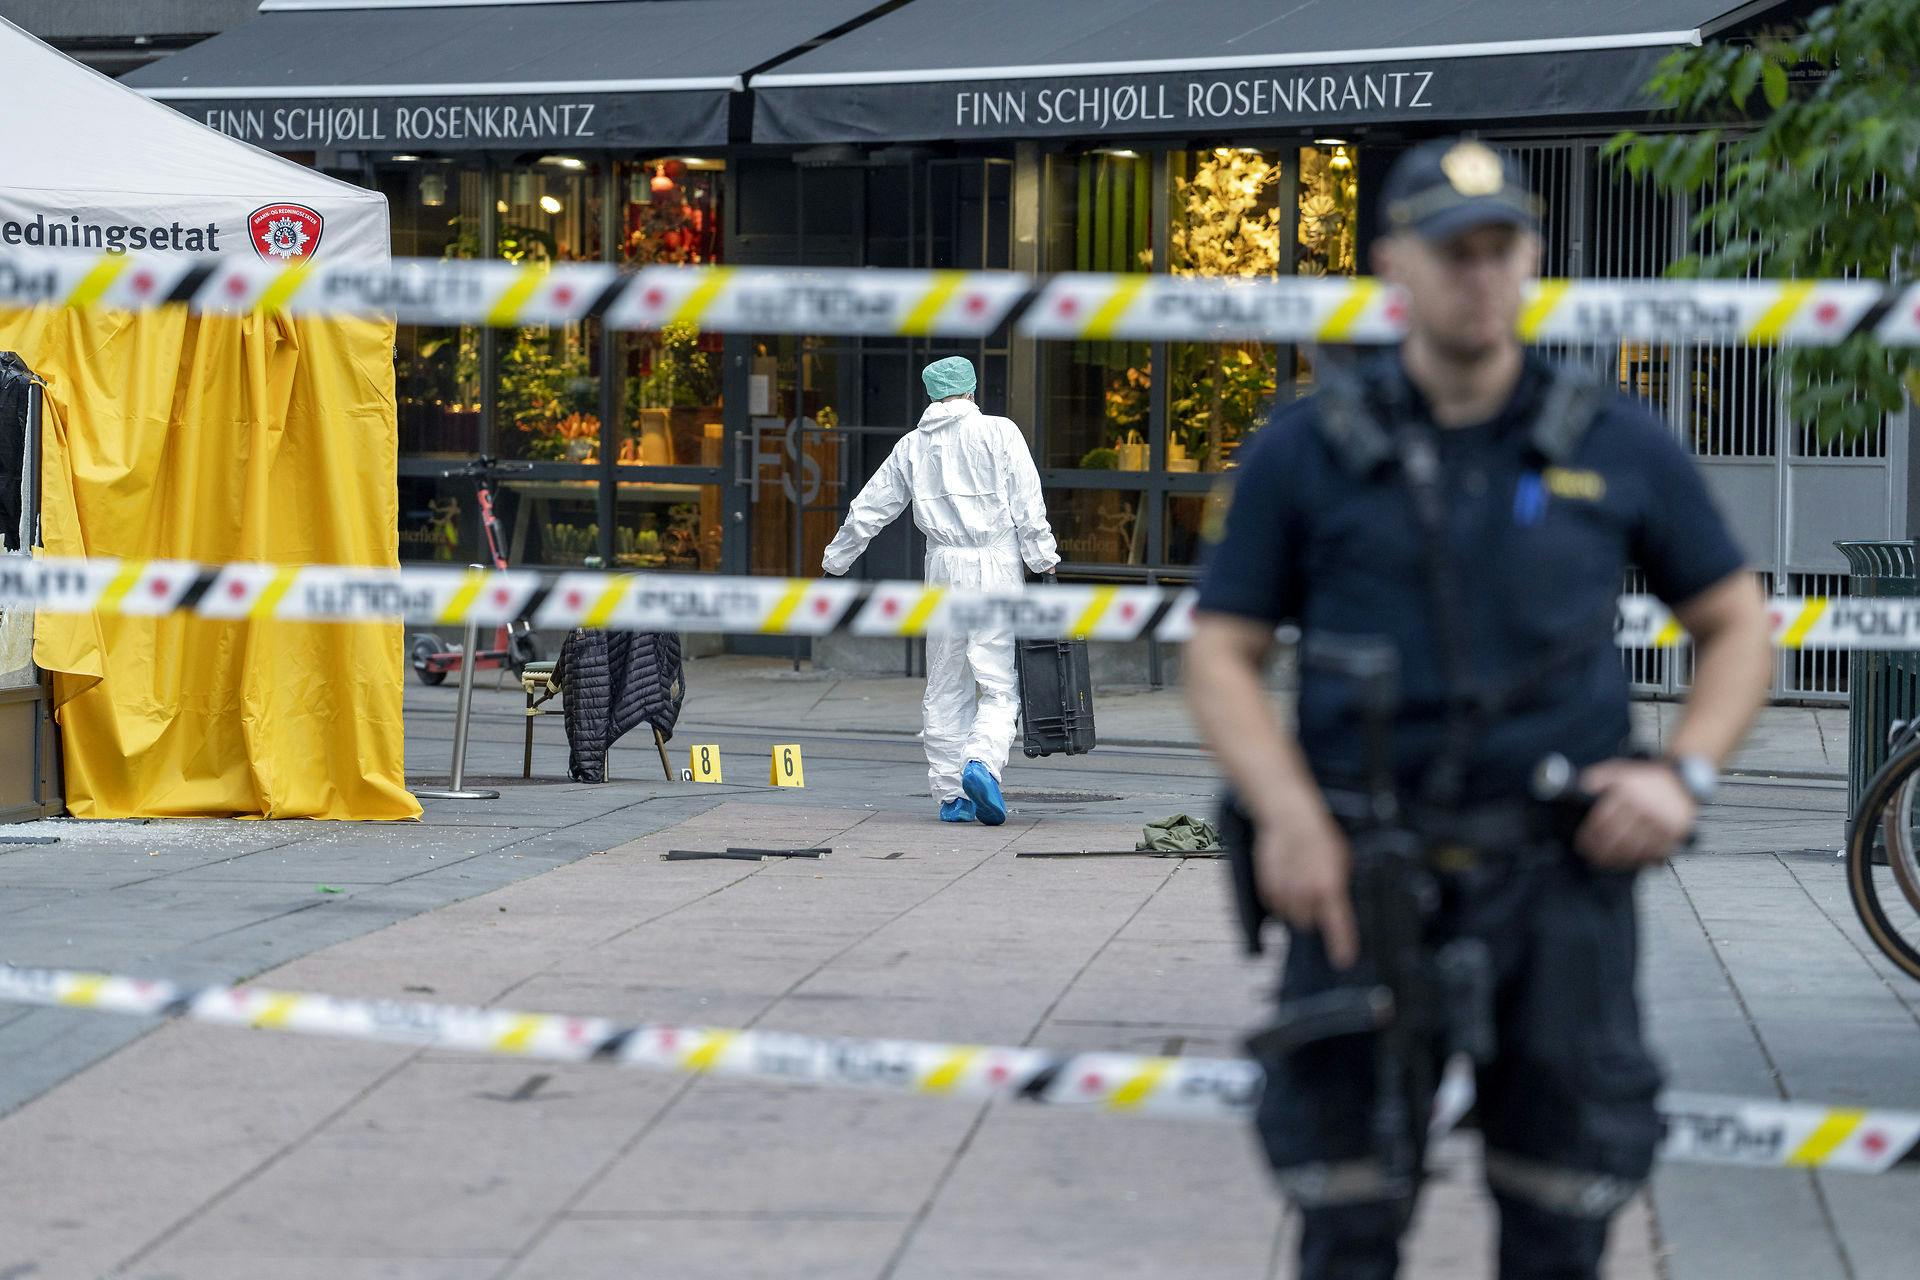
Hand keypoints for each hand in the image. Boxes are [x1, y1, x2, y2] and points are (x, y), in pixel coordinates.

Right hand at [1254, 810, 1357, 968]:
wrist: (1289, 817)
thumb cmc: (1319, 834)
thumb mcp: (1341, 860)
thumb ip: (1338, 885)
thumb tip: (1336, 900)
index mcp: (1330, 889)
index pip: (1338, 927)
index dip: (1341, 946)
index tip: (1343, 960)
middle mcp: (1306, 896)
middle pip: (1308, 923)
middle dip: (1311, 914)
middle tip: (1314, 895)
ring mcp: (1284, 893)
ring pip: (1290, 915)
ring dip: (1295, 906)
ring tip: (1298, 882)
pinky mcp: (1267, 887)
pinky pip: (1274, 904)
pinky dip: (1280, 897)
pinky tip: (1285, 877)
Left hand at [1574, 759, 1696, 867]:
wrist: (1682, 780)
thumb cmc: (1646, 778)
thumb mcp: (1620, 770)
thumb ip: (1599, 778)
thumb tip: (1581, 789)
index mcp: (1627, 793)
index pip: (1602, 821)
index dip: (1589, 837)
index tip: (1583, 846)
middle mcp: (1644, 808)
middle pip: (1616, 838)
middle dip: (1601, 853)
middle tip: (1593, 860)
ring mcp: (1661, 822)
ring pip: (1635, 849)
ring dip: (1618, 861)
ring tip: (1608, 865)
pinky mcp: (1675, 833)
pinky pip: (1655, 853)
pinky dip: (1641, 861)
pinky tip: (1630, 863)